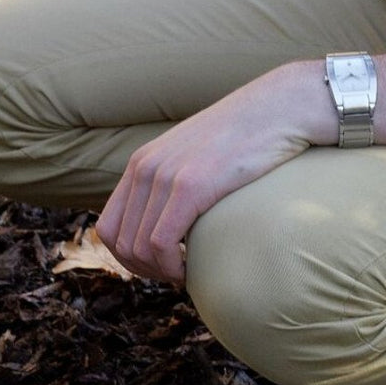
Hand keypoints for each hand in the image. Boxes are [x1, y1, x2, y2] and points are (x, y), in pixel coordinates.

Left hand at [95, 62, 334, 284]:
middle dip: (144, 271)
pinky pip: (161, 243)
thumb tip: (171, 224)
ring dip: (160, 272)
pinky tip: (192, 269)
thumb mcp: (197, 159)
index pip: (107, 227)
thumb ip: (177, 184)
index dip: (127, 259)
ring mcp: (164, 176)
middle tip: (177, 275)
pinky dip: (172, 267)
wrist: (278, 108)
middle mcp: (144, 168)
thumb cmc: (246, 139)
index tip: (160, 267)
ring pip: (138, 248)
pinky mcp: (190, 186)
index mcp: (141, 163)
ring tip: (187, 273)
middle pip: (119, 243)